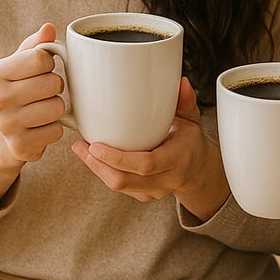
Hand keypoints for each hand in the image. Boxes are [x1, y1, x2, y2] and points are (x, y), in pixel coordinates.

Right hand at [0, 23, 65, 208]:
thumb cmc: (14, 92)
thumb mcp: (17, 65)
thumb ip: (35, 46)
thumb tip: (49, 28)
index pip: (41, 58)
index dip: (49, 63)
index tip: (40, 70)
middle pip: (54, 83)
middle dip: (55, 86)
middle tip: (42, 92)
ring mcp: (7, 126)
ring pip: (58, 107)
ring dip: (56, 108)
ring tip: (41, 109)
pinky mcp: (21, 147)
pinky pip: (57, 131)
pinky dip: (54, 129)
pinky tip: (39, 127)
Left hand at [71, 78, 228, 218]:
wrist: (198, 170)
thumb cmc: (190, 140)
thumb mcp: (191, 119)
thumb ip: (186, 102)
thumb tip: (181, 82)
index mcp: (177, 159)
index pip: (145, 165)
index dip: (118, 158)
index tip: (96, 146)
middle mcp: (166, 180)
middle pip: (126, 179)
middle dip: (98, 165)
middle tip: (80, 146)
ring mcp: (154, 192)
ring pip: (119, 186)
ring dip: (97, 169)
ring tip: (81, 149)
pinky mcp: (144, 196)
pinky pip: (120, 187)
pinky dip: (104, 172)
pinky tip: (93, 158)